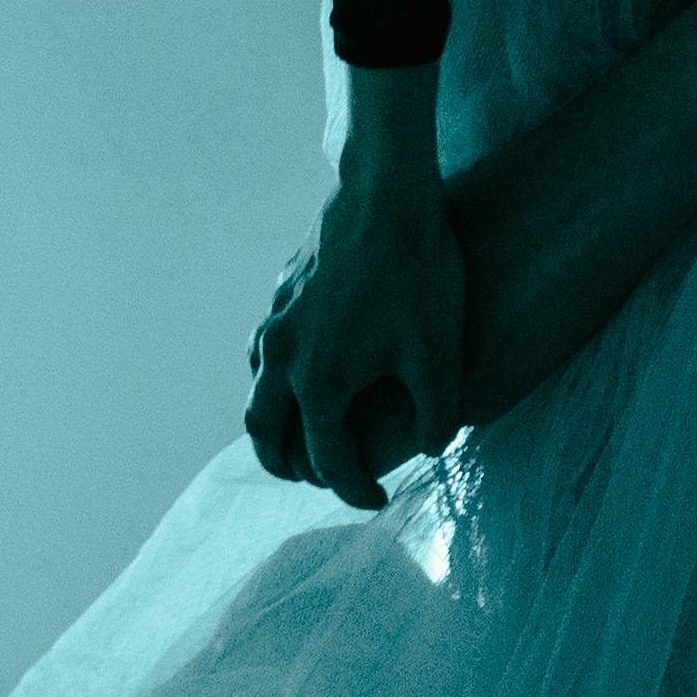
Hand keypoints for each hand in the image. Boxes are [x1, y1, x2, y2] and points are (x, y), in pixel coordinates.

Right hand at [246, 169, 467, 507]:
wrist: (387, 194)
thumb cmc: (419, 274)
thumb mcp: (439, 352)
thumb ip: (436, 413)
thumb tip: (429, 451)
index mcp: (320, 382)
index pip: (330, 460)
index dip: (357, 490)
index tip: (380, 501)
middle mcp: (283, 358)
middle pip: (266, 435)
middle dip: (288, 468)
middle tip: (317, 483)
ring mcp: (276, 322)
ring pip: (256, 392)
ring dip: (272, 426)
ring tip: (299, 438)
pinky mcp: (281, 293)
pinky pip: (262, 353)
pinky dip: (272, 381)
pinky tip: (299, 374)